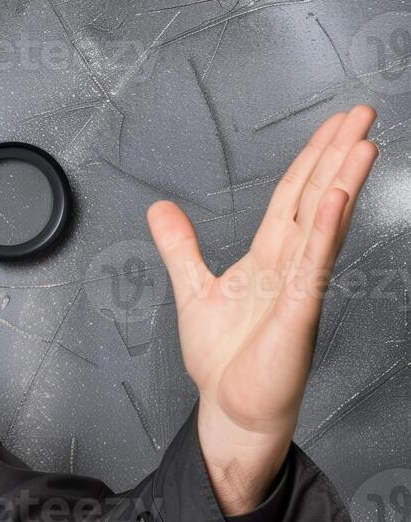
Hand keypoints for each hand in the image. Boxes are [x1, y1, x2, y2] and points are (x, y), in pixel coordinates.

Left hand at [146, 104, 378, 513]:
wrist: (229, 408)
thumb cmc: (224, 360)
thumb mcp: (193, 289)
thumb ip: (180, 247)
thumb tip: (159, 209)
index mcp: (270, 258)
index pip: (295, 197)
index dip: (312, 159)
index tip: (336, 126)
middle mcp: (291, 267)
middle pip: (317, 199)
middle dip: (338, 155)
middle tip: (363, 112)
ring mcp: (299, 288)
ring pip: (324, 224)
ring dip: (343, 182)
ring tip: (362, 142)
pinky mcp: (298, 314)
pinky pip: (313, 267)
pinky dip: (324, 231)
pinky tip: (338, 199)